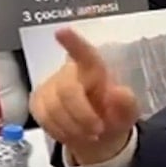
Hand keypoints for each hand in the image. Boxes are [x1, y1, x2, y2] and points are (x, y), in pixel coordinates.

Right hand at [29, 29, 138, 166]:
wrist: (98, 134)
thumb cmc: (113, 115)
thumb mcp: (128, 111)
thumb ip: (126, 102)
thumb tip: (117, 93)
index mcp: (94, 67)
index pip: (83, 53)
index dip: (72, 42)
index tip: (61, 32)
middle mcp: (69, 71)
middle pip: (67, 91)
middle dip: (82, 115)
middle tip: (97, 131)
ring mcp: (50, 86)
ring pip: (53, 108)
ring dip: (73, 128)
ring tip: (89, 134)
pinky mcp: (37, 101)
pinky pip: (44, 118)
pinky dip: (61, 132)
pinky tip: (72, 133)